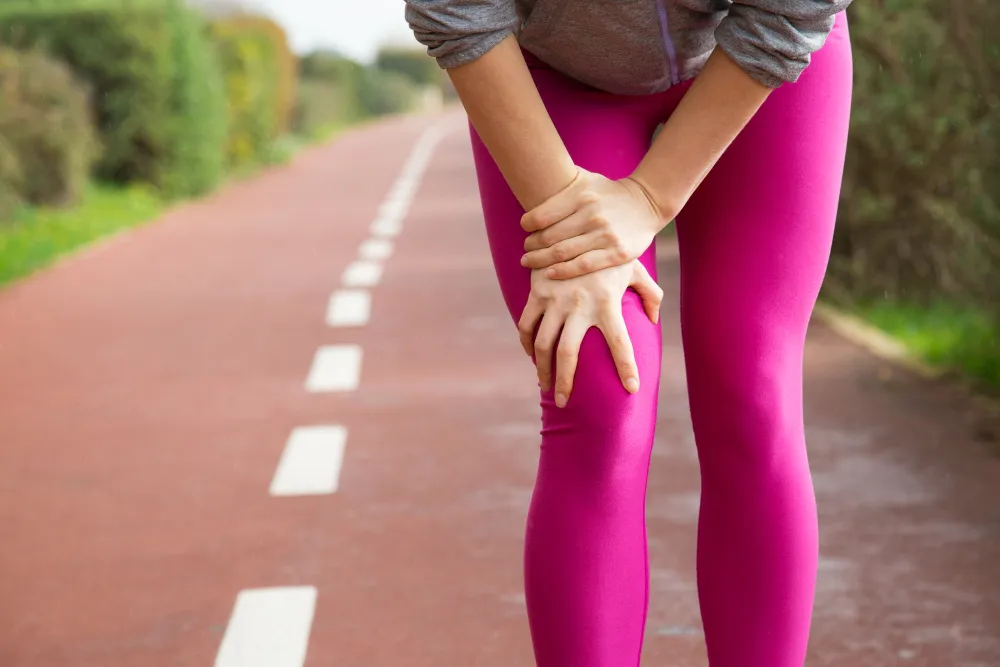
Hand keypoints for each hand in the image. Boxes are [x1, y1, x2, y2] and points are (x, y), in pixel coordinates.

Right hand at [518, 259, 662, 406]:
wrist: (576, 216)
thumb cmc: (612, 245)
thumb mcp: (634, 267)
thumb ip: (650, 294)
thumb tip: (653, 320)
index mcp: (606, 302)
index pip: (620, 343)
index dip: (626, 367)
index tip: (631, 389)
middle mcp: (579, 305)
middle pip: (569, 354)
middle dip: (565, 382)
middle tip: (565, 403)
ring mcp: (554, 299)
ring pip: (543, 344)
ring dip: (542, 368)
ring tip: (545, 385)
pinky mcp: (537, 292)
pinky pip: (527, 324)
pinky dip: (527, 343)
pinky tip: (531, 355)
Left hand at [519, 167, 670, 279]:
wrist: (647, 203)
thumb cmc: (609, 193)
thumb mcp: (588, 179)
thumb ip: (563, 182)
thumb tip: (533, 175)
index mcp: (581, 195)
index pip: (543, 214)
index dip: (528, 225)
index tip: (524, 229)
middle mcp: (592, 214)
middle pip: (549, 236)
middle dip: (532, 245)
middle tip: (525, 250)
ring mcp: (605, 235)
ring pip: (563, 252)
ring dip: (540, 260)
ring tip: (529, 262)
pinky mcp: (616, 253)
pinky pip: (583, 265)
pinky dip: (563, 271)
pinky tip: (549, 273)